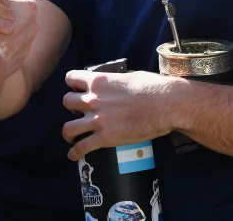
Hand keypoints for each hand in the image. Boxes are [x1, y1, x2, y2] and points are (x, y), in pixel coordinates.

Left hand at [61, 70, 181, 160]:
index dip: (72, 84)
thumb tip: (113, 84)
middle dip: (71, 107)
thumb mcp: (128, 76)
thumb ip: (113, 81)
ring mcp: (98, 119)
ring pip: (68, 128)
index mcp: (98, 81)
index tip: (76, 90)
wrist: (166, 105)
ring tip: (71, 136)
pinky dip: (74, 153)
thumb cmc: (152, 87)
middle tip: (80, 112)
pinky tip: (73, 155)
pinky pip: (81, 147)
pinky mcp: (105, 138)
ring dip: (68, 132)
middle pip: (66, 102)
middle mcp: (93, 99)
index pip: (70, 79)